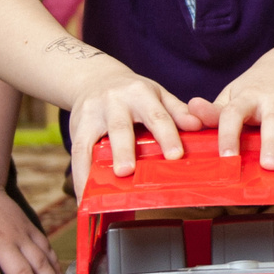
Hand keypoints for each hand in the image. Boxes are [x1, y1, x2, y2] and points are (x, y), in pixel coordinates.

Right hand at [66, 74, 208, 195]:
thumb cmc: (133, 93)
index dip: (167, 135)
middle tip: (127, 172)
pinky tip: (83, 196)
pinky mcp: (76, 126)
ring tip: (95, 189)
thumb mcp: (158, 95)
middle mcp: (114, 102)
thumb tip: (198, 126)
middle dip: (123, 150)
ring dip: (92, 167)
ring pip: (90, 141)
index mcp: (140, 94)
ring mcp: (92, 114)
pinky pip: (76, 152)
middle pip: (120, 128)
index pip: (156, 116)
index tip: (176, 155)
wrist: (95, 78)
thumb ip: (177, 111)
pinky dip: (79, 176)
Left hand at [212, 56, 273, 176]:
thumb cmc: (254, 89)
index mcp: (247, 96)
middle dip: (272, 144)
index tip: (226, 158)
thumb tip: (190, 118)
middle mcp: (273, 100)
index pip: (233, 114)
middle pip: (273, 122)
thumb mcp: (233, 95)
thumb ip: (214, 112)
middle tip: (268, 167)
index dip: (228, 136)